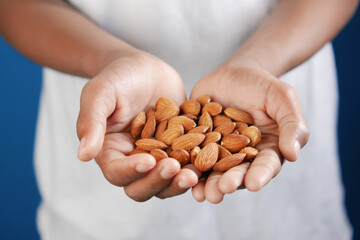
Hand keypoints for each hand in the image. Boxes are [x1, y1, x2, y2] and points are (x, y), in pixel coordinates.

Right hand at [76, 51, 199, 200]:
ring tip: (194, 174)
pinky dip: (197, 168)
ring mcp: (157, 157)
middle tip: (175, 169)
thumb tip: (83, 155)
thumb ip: (90, 122)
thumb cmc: (118, 77)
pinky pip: (187, 166)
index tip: (148, 161)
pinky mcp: (177, 149)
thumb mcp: (100, 93)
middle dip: (158, 182)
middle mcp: (132, 160)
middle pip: (141, 186)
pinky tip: (210, 161)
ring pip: (166, 183)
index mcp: (110, 151)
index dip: (131, 171)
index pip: (116, 172)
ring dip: (179, 182)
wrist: (145, 68)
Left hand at [190, 65, 308, 202]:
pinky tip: (180, 173)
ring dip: (207, 183)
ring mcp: (218, 152)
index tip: (252, 184)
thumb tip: (293, 155)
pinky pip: (192, 156)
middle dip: (229, 182)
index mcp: (267, 150)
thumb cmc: (262, 86)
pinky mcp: (198, 143)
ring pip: (213, 171)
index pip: (266, 166)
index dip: (259, 175)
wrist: (234, 74)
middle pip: (237, 173)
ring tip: (201, 194)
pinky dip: (187, 166)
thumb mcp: (282, 98)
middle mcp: (242, 157)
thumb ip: (292, 124)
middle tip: (221, 190)